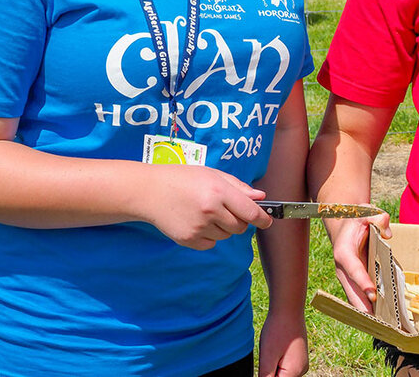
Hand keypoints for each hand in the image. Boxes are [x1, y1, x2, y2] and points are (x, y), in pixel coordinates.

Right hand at [142, 164, 271, 249]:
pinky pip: (210, 244)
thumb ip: (239, 187)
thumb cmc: (183, 179)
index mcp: (219, 192)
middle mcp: (211, 211)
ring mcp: (199, 227)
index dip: (263, 218)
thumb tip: (260, 198)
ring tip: (205, 212)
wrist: (150, 191)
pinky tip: (196, 222)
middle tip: (226, 209)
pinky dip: (208, 236)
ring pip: (226, 236)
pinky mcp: (188, 240)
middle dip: (239, 221)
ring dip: (223, 228)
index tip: (268, 221)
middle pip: (240, 227)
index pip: (251, 212)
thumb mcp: (212, 174)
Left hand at [258, 309, 308, 376]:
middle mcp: (302, 371)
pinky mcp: (298, 358)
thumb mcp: (267, 357)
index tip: (265, 364)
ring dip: (272, 369)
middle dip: (269, 374)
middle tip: (267, 356)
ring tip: (270, 350)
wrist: (288, 308)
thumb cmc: (277, 329)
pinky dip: (277, 364)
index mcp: (295, 372)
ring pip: (282, 375)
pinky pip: (286, 368)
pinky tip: (274, 350)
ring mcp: (301, 364)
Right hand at [326, 212, 390, 312]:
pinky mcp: (352, 281)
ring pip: (354, 297)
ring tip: (381, 325)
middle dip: (363, 306)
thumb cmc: (356, 219)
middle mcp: (342, 268)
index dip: (363, 282)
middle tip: (377, 321)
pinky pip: (358, 296)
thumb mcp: (366, 211)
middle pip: (351, 291)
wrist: (344, 225)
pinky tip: (379, 317)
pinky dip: (366, 307)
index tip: (373, 294)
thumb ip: (377, 218)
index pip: (353, 269)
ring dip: (365, 311)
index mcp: (343, 251)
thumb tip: (388, 233)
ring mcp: (346, 277)